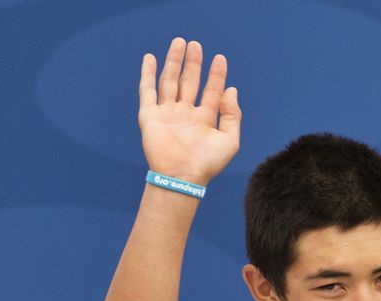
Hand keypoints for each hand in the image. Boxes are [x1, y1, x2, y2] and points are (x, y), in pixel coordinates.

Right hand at [138, 37, 241, 184]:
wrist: (182, 177)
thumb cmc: (207, 164)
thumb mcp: (230, 140)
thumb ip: (232, 115)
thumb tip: (231, 91)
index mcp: (204, 120)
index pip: (211, 91)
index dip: (216, 75)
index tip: (220, 58)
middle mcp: (185, 115)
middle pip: (189, 82)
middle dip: (194, 63)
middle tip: (196, 45)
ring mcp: (167, 114)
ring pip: (170, 81)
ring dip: (174, 62)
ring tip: (180, 42)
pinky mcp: (150, 116)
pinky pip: (147, 91)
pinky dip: (147, 74)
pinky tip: (150, 58)